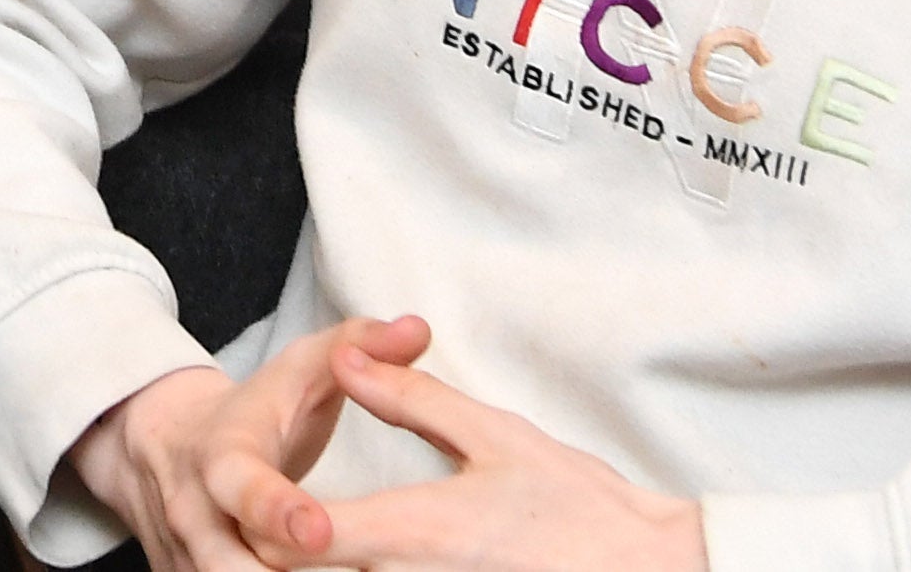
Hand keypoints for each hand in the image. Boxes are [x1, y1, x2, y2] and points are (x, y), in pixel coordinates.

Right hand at [69, 316, 440, 571]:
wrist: (163, 445)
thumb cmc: (254, 411)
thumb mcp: (298, 369)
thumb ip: (358, 347)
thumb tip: (418, 329)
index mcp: (221, 455)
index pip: (243, 486)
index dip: (279, 510)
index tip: (319, 531)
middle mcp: (195, 514)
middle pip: (230, 565)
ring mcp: (188, 558)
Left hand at [301, 343, 705, 571]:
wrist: (651, 571)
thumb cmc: (580, 507)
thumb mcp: (496, 436)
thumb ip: (412, 400)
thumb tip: (351, 359)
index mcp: (412, 531)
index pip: (299, 538)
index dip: (266, 520)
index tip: (259, 499)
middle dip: (281, 553)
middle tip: (266, 528)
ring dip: (327, 567)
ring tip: (308, 544)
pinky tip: (375, 559)